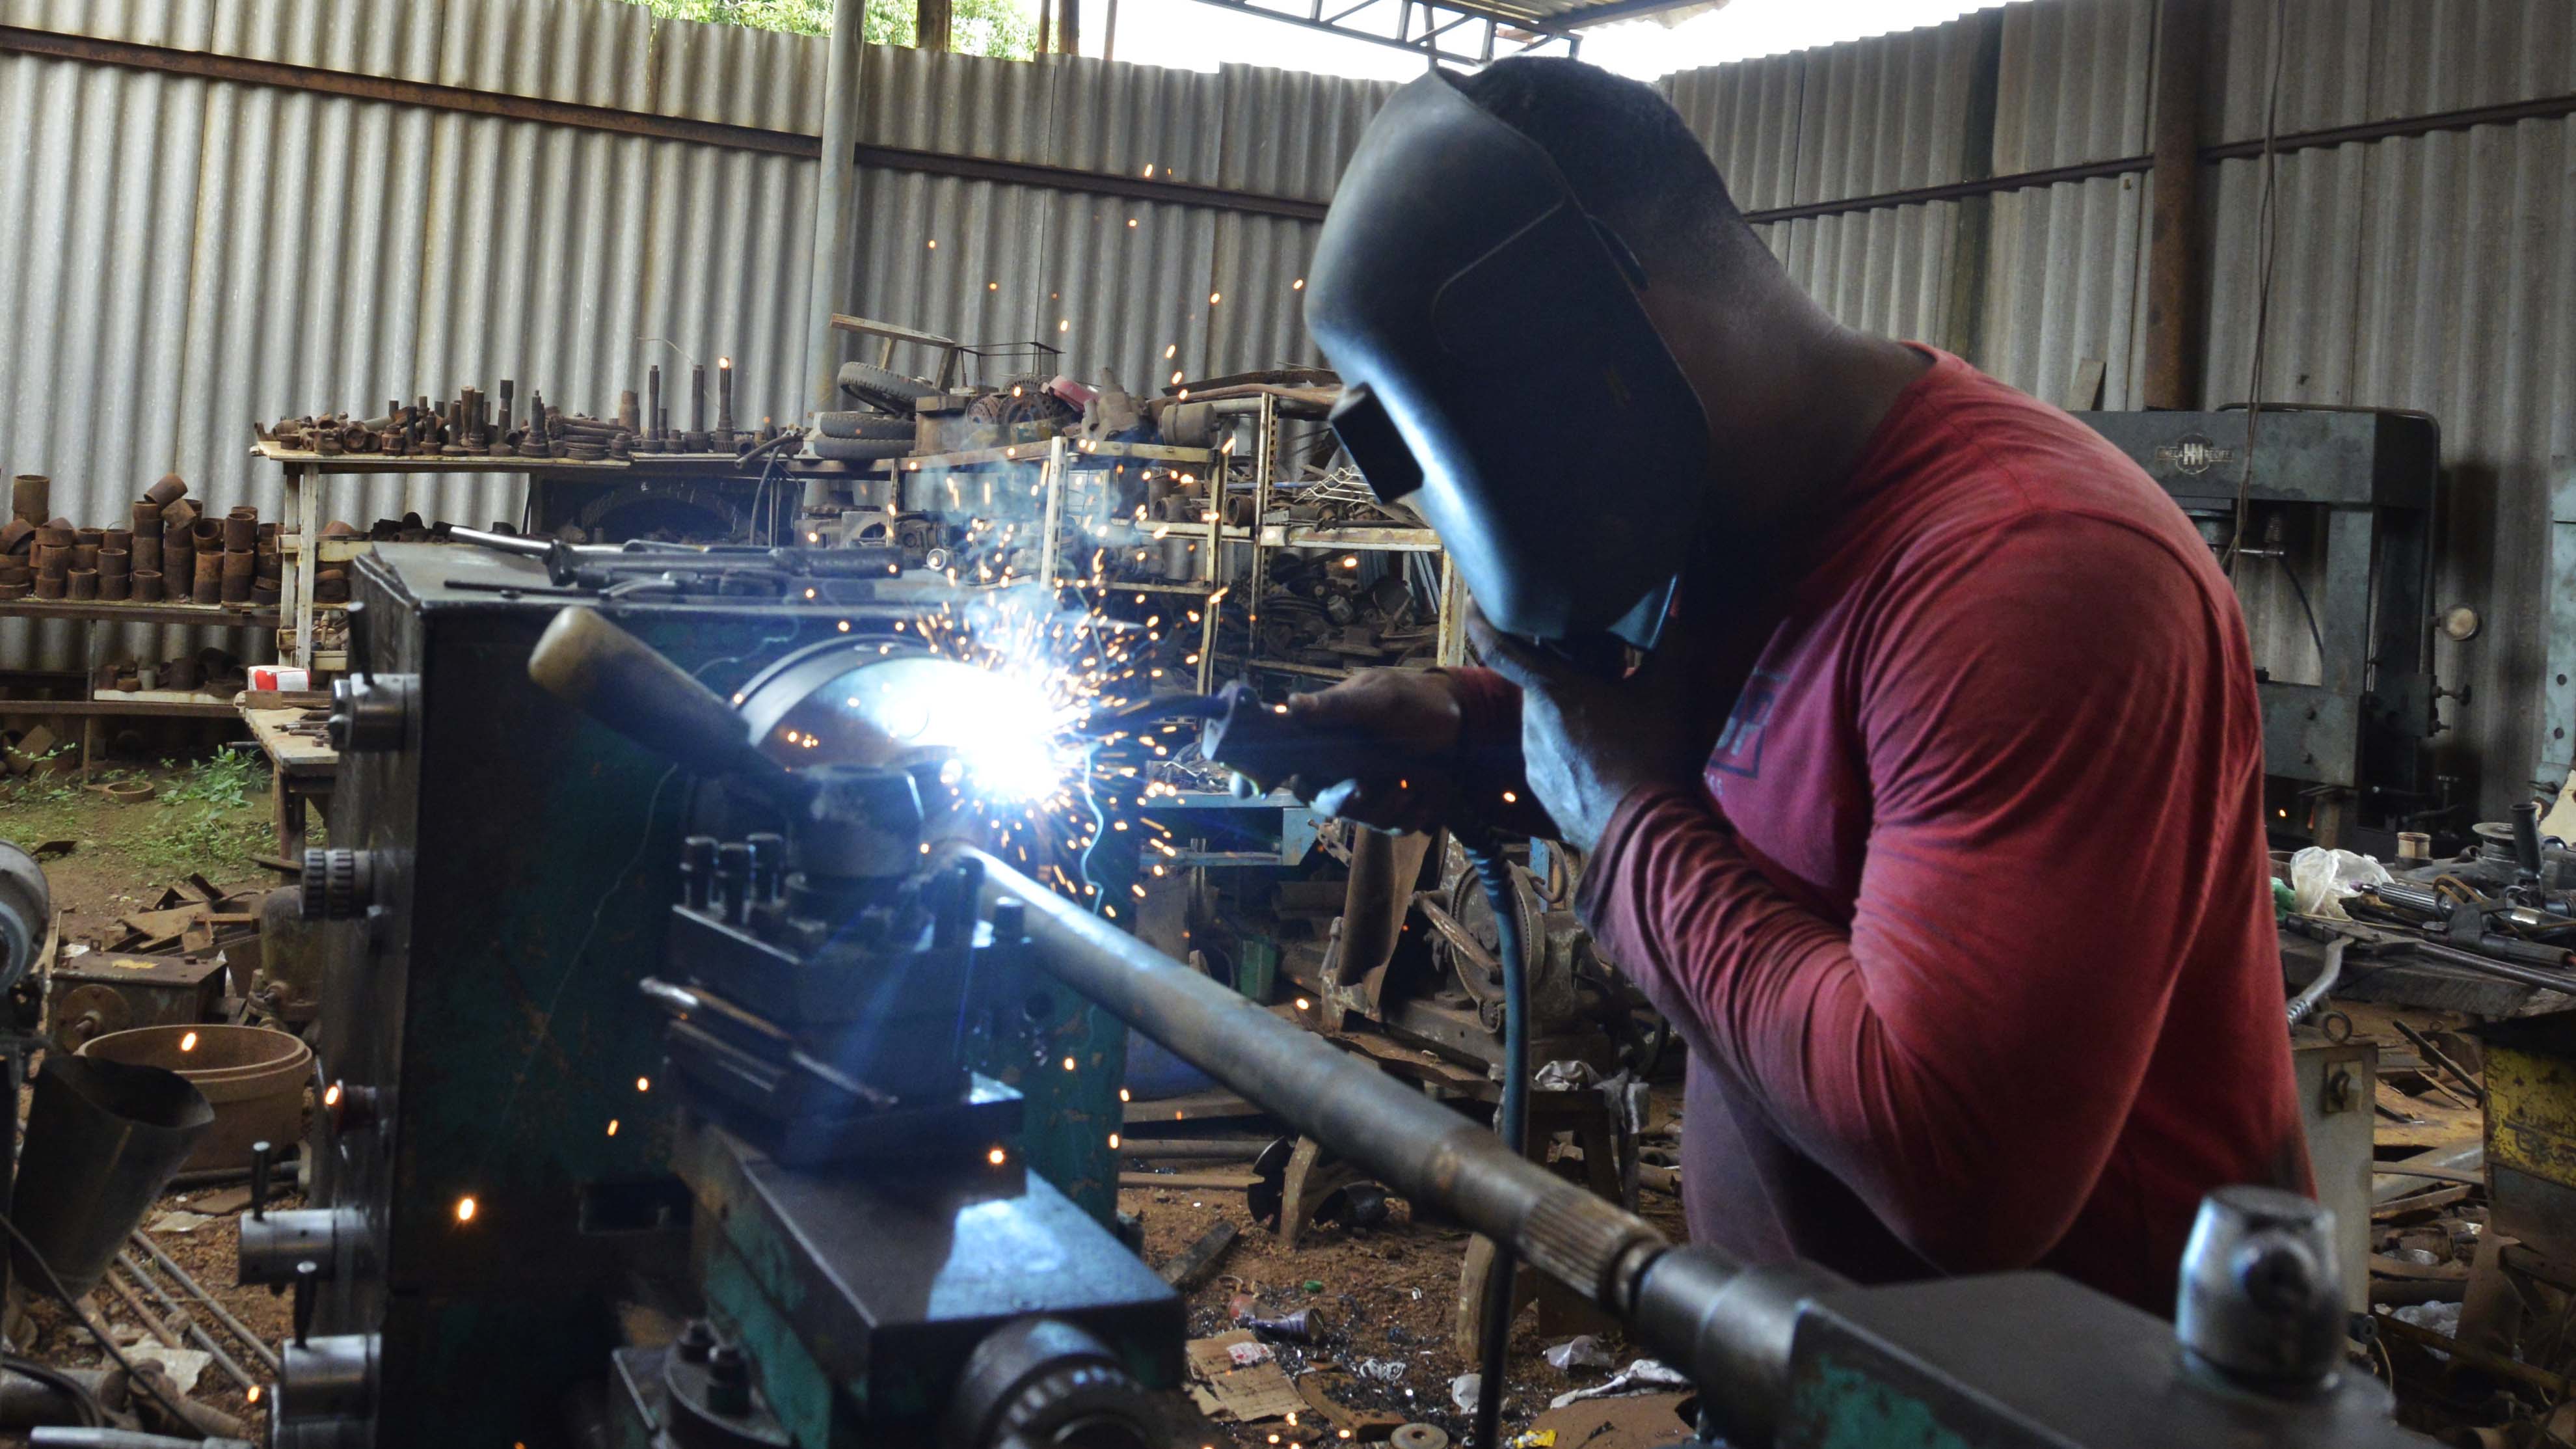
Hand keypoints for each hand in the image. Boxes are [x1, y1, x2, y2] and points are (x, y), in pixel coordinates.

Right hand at [1272, 668, 1464, 833]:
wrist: (1454, 716)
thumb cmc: (1409, 700)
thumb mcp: (1377, 697)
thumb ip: (1337, 705)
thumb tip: (1293, 705)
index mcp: (1324, 745)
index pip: (1291, 775)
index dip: (1289, 786)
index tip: (1294, 786)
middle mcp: (1340, 774)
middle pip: (1326, 804)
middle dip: (1347, 800)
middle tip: (1364, 785)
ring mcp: (1368, 794)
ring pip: (1363, 819)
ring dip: (1387, 805)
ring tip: (1407, 781)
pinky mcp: (1394, 808)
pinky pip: (1395, 826)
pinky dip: (1412, 815)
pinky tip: (1423, 795)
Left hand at [1468, 606, 1710, 850]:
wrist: (1643, 833)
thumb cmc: (1651, 756)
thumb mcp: (1668, 694)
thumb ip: (1672, 647)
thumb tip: (1678, 615)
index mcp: (1551, 693)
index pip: (1498, 649)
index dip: (1482, 622)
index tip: (1474, 602)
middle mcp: (1531, 725)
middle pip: (1535, 688)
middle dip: (1558, 679)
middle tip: (1592, 676)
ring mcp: (1533, 762)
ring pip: (1542, 725)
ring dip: (1565, 718)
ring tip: (1605, 724)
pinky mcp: (1541, 791)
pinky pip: (1549, 759)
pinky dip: (1568, 753)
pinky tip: (1601, 761)